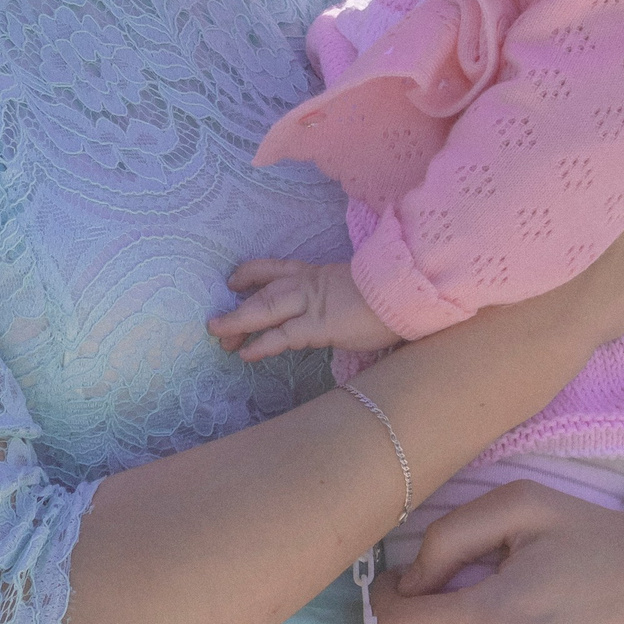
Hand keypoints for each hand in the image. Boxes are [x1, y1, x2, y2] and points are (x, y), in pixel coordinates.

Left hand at [207, 258, 404, 359]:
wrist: (407, 291)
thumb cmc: (389, 294)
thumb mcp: (358, 290)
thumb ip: (340, 298)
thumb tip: (338, 310)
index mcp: (318, 273)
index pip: (276, 268)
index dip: (251, 274)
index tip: (234, 280)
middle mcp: (309, 284)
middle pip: (263, 291)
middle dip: (238, 308)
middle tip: (215, 324)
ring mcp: (312, 304)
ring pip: (265, 309)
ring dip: (238, 323)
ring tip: (219, 336)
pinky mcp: (319, 325)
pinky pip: (283, 336)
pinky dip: (262, 345)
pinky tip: (246, 354)